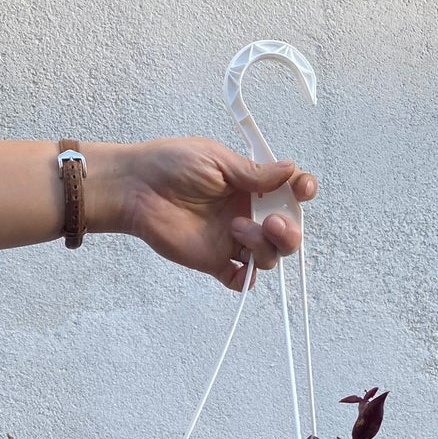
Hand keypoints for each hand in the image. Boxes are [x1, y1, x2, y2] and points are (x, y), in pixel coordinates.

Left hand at [85, 137, 316, 290]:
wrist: (135, 188)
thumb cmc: (170, 164)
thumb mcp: (216, 159)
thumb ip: (253, 173)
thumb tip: (290, 170)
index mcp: (250, 187)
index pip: (288, 193)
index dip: (301, 192)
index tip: (302, 189)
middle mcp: (246, 213)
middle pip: (286, 232)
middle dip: (289, 231)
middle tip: (271, 222)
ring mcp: (231, 239)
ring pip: (269, 256)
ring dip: (264, 246)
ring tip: (236, 229)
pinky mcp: (213, 261)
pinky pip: (239, 279)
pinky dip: (245, 279)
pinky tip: (241, 269)